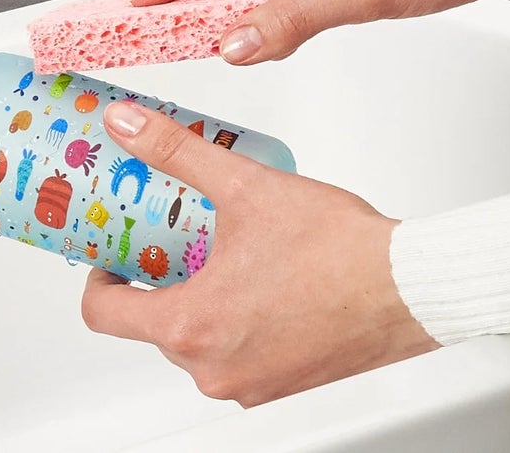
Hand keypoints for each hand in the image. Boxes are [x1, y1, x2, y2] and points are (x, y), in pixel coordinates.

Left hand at [81, 101, 435, 404]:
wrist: (411, 287)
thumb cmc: (339, 250)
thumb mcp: (243, 184)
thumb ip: (175, 151)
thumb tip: (124, 124)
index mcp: (193, 328)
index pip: (102, 314)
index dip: (98, 273)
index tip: (112, 245)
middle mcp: (214, 368)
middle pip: (148, 323)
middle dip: (153, 274)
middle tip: (166, 232)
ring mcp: (250, 382)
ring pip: (192, 338)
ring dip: (195, 293)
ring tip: (215, 245)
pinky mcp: (281, 384)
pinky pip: (232, 350)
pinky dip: (230, 315)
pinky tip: (252, 273)